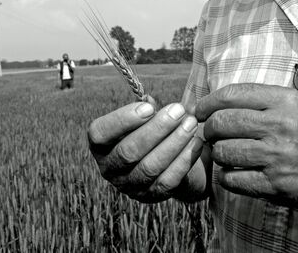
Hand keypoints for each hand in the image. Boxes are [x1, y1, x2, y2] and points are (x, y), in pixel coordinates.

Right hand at [88, 97, 203, 202]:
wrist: (172, 160)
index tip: (149, 107)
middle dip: (156, 129)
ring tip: (191, 123)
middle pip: (128, 151)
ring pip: (149, 167)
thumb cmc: (153, 131)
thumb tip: (147, 100)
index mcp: (101, 145)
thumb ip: (145, 109)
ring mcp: (129, 186)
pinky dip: (184, 160)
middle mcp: (109, 168)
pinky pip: (167, 181)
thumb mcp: (145, 118)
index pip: (100, 133)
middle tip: (178, 110)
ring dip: (173, 142)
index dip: (122, 119)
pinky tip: (197, 142)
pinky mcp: (151, 196)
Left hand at [195, 83, 297, 210]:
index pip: (233, 94)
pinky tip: (234, 173)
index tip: (199, 110)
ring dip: (218, 154)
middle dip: (208, 128)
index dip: (209, 102)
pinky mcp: (275, 184)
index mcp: (285, 102)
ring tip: (225, 153)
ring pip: (223, 151)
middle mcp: (281, 126)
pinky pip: (232, 179)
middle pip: (222, 122)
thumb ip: (265, 100)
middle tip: (209, 133)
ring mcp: (277, 157)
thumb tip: (221, 100)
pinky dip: (226, 177)